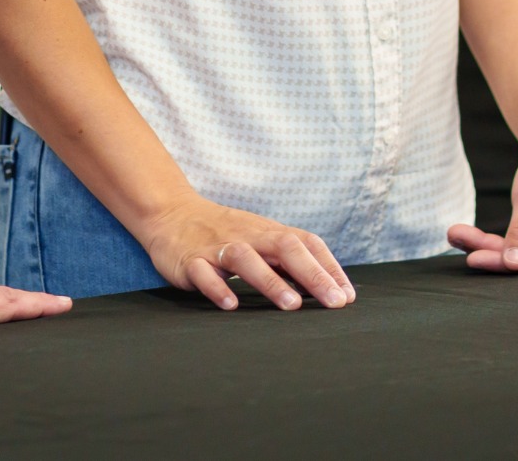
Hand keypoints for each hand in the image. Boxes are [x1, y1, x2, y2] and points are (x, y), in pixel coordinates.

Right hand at [135, 193, 355, 311]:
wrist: (170, 213)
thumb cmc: (225, 233)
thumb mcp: (259, 238)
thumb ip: (289, 260)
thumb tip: (328, 287)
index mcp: (267, 231)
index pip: (305, 243)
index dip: (328, 268)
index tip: (347, 296)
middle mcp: (247, 236)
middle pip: (283, 247)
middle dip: (312, 274)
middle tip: (334, 302)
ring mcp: (217, 247)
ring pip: (246, 259)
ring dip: (271, 281)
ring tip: (292, 305)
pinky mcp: (190, 260)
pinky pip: (204, 273)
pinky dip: (218, 287)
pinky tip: (231, 304)